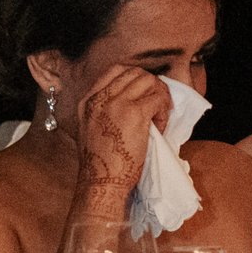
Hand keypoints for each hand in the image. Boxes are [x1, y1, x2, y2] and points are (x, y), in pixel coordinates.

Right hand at [74, 66, 171, 204]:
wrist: (101, 182)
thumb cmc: (101, 164)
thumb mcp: (91, 129)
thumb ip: (104, 111)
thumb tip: (133, 101)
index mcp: (88, 100)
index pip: (116, 70)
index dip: (136, 78)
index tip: (144, 94)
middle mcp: (100, 97)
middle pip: (135, 72)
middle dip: (151, 85)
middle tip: (158, 104)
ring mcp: (117, 103)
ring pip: (149, 81)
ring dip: (159, 96)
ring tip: (159, 117)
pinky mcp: (134, 114)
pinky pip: (158, 99)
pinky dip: (164, 110)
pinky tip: (160, 126)